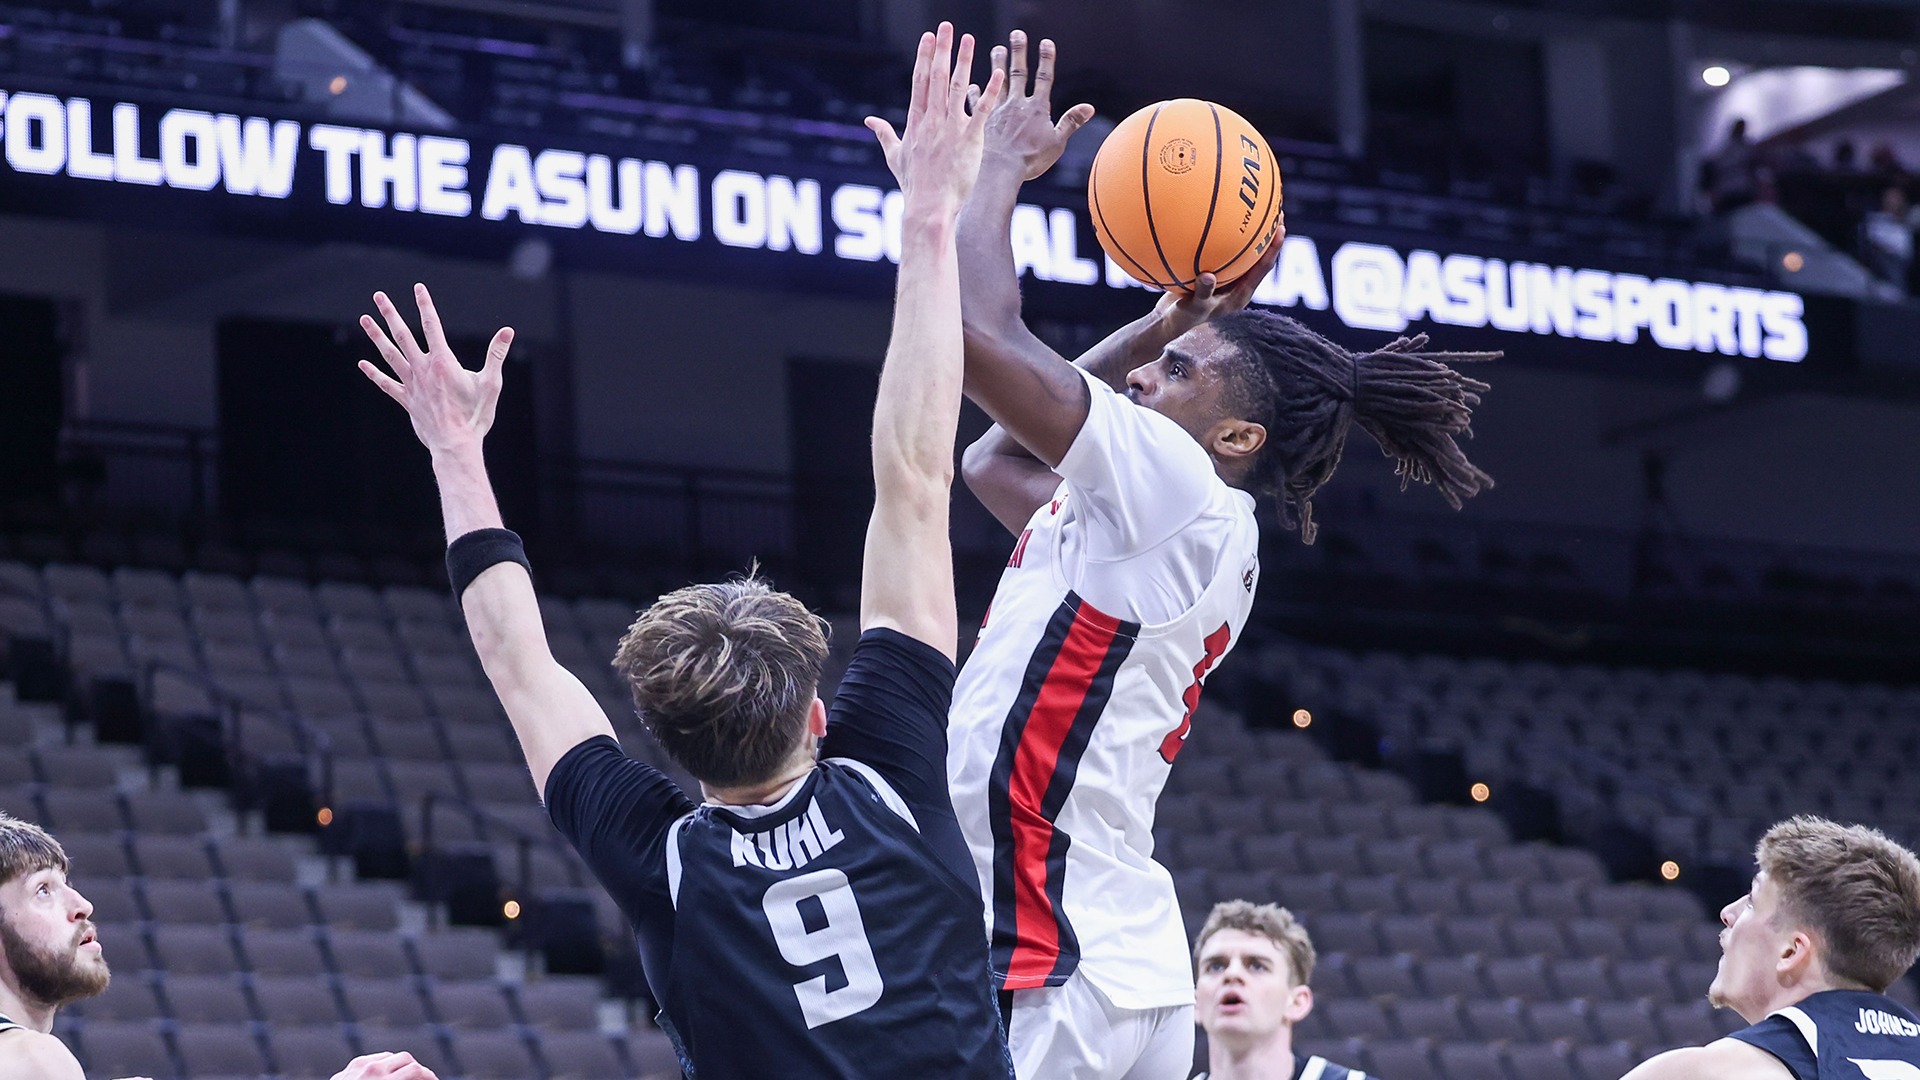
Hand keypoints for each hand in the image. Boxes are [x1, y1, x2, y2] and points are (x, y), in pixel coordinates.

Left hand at [330, 1051, 440, 1079]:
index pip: (416, 1070)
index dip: (429, 1076)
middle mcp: (371, 1070)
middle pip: (406, 1058)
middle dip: (417, 1069)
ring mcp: (359, 1066)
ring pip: (390, 1056)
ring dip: (401, 1066)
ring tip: (405, 1079)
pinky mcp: (350, 1067)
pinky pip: (374, 1059)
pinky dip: (384, 1065)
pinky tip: (387, 1076)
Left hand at [357, 283, 512, 456]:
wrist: (455, 444)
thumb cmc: (476, 415)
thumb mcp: (491, 383)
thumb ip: (497, 354)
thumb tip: (508, 331)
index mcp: (443, 362)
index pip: (432, 326)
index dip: (425, 305)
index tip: (418, 288)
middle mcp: (423, 369)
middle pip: (403, 335)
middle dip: (390, 314)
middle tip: (379, 296)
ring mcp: (412, 384)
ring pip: (390, 354)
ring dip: (376, 336)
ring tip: (364, 319)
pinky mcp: (406, 400)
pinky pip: (386, 384)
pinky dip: (374, 373)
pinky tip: (362, 364)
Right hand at [865, 22, 1006, 213]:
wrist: (929, 207)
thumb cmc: (913, 185)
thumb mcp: (895, 157)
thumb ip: (884, 134)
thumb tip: (869, 122)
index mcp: (916, 122)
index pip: (920, 82)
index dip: (924, 57)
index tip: (928, 37)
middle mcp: (932, 120)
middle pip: (937, 77)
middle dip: (942, 50)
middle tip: (946, 26)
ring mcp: (950, 129)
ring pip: (957, 88)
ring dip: (963, 61)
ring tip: (969, 39)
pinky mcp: (969, 141)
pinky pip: (981, 111)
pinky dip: (989, 92)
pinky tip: (998, 73)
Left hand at [983, 30, 1094, 180]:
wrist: (999, 170)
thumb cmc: (1030, 160)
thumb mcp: (1057, 142)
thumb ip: (1071, 122)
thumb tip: (1090, 107)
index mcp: (1037, 108)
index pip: (1044, 78)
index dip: (1046, 59)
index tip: (1045, 42)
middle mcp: (1017, 104)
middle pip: (1019, 73)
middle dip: (1019, 52)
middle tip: (1017, 34)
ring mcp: (998, 110)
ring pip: (997, 81)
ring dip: (997, 64)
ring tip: (996, 49)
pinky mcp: (983, 120)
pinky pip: (978, 102)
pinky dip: (976, 92)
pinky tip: (973, 85)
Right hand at [1151, 212, 1285, 334]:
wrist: (1168, 322)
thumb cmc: (1182, 319)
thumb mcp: (1192, 307)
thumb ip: (1202, 293)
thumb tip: (1208, 276)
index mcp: (1240, 295)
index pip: (1262, 269)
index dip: (1273, 249)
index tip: (1281, 229)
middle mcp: (1238, 285)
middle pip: (1259, 256)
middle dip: (1268, 235)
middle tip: (1277, 211)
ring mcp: (1227, 279)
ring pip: (1244, 253)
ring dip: (1251, 233)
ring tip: (1255, 208)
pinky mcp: (1215, 274)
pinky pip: (1224, 251)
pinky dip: (1225, 236)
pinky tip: (1219, 216)